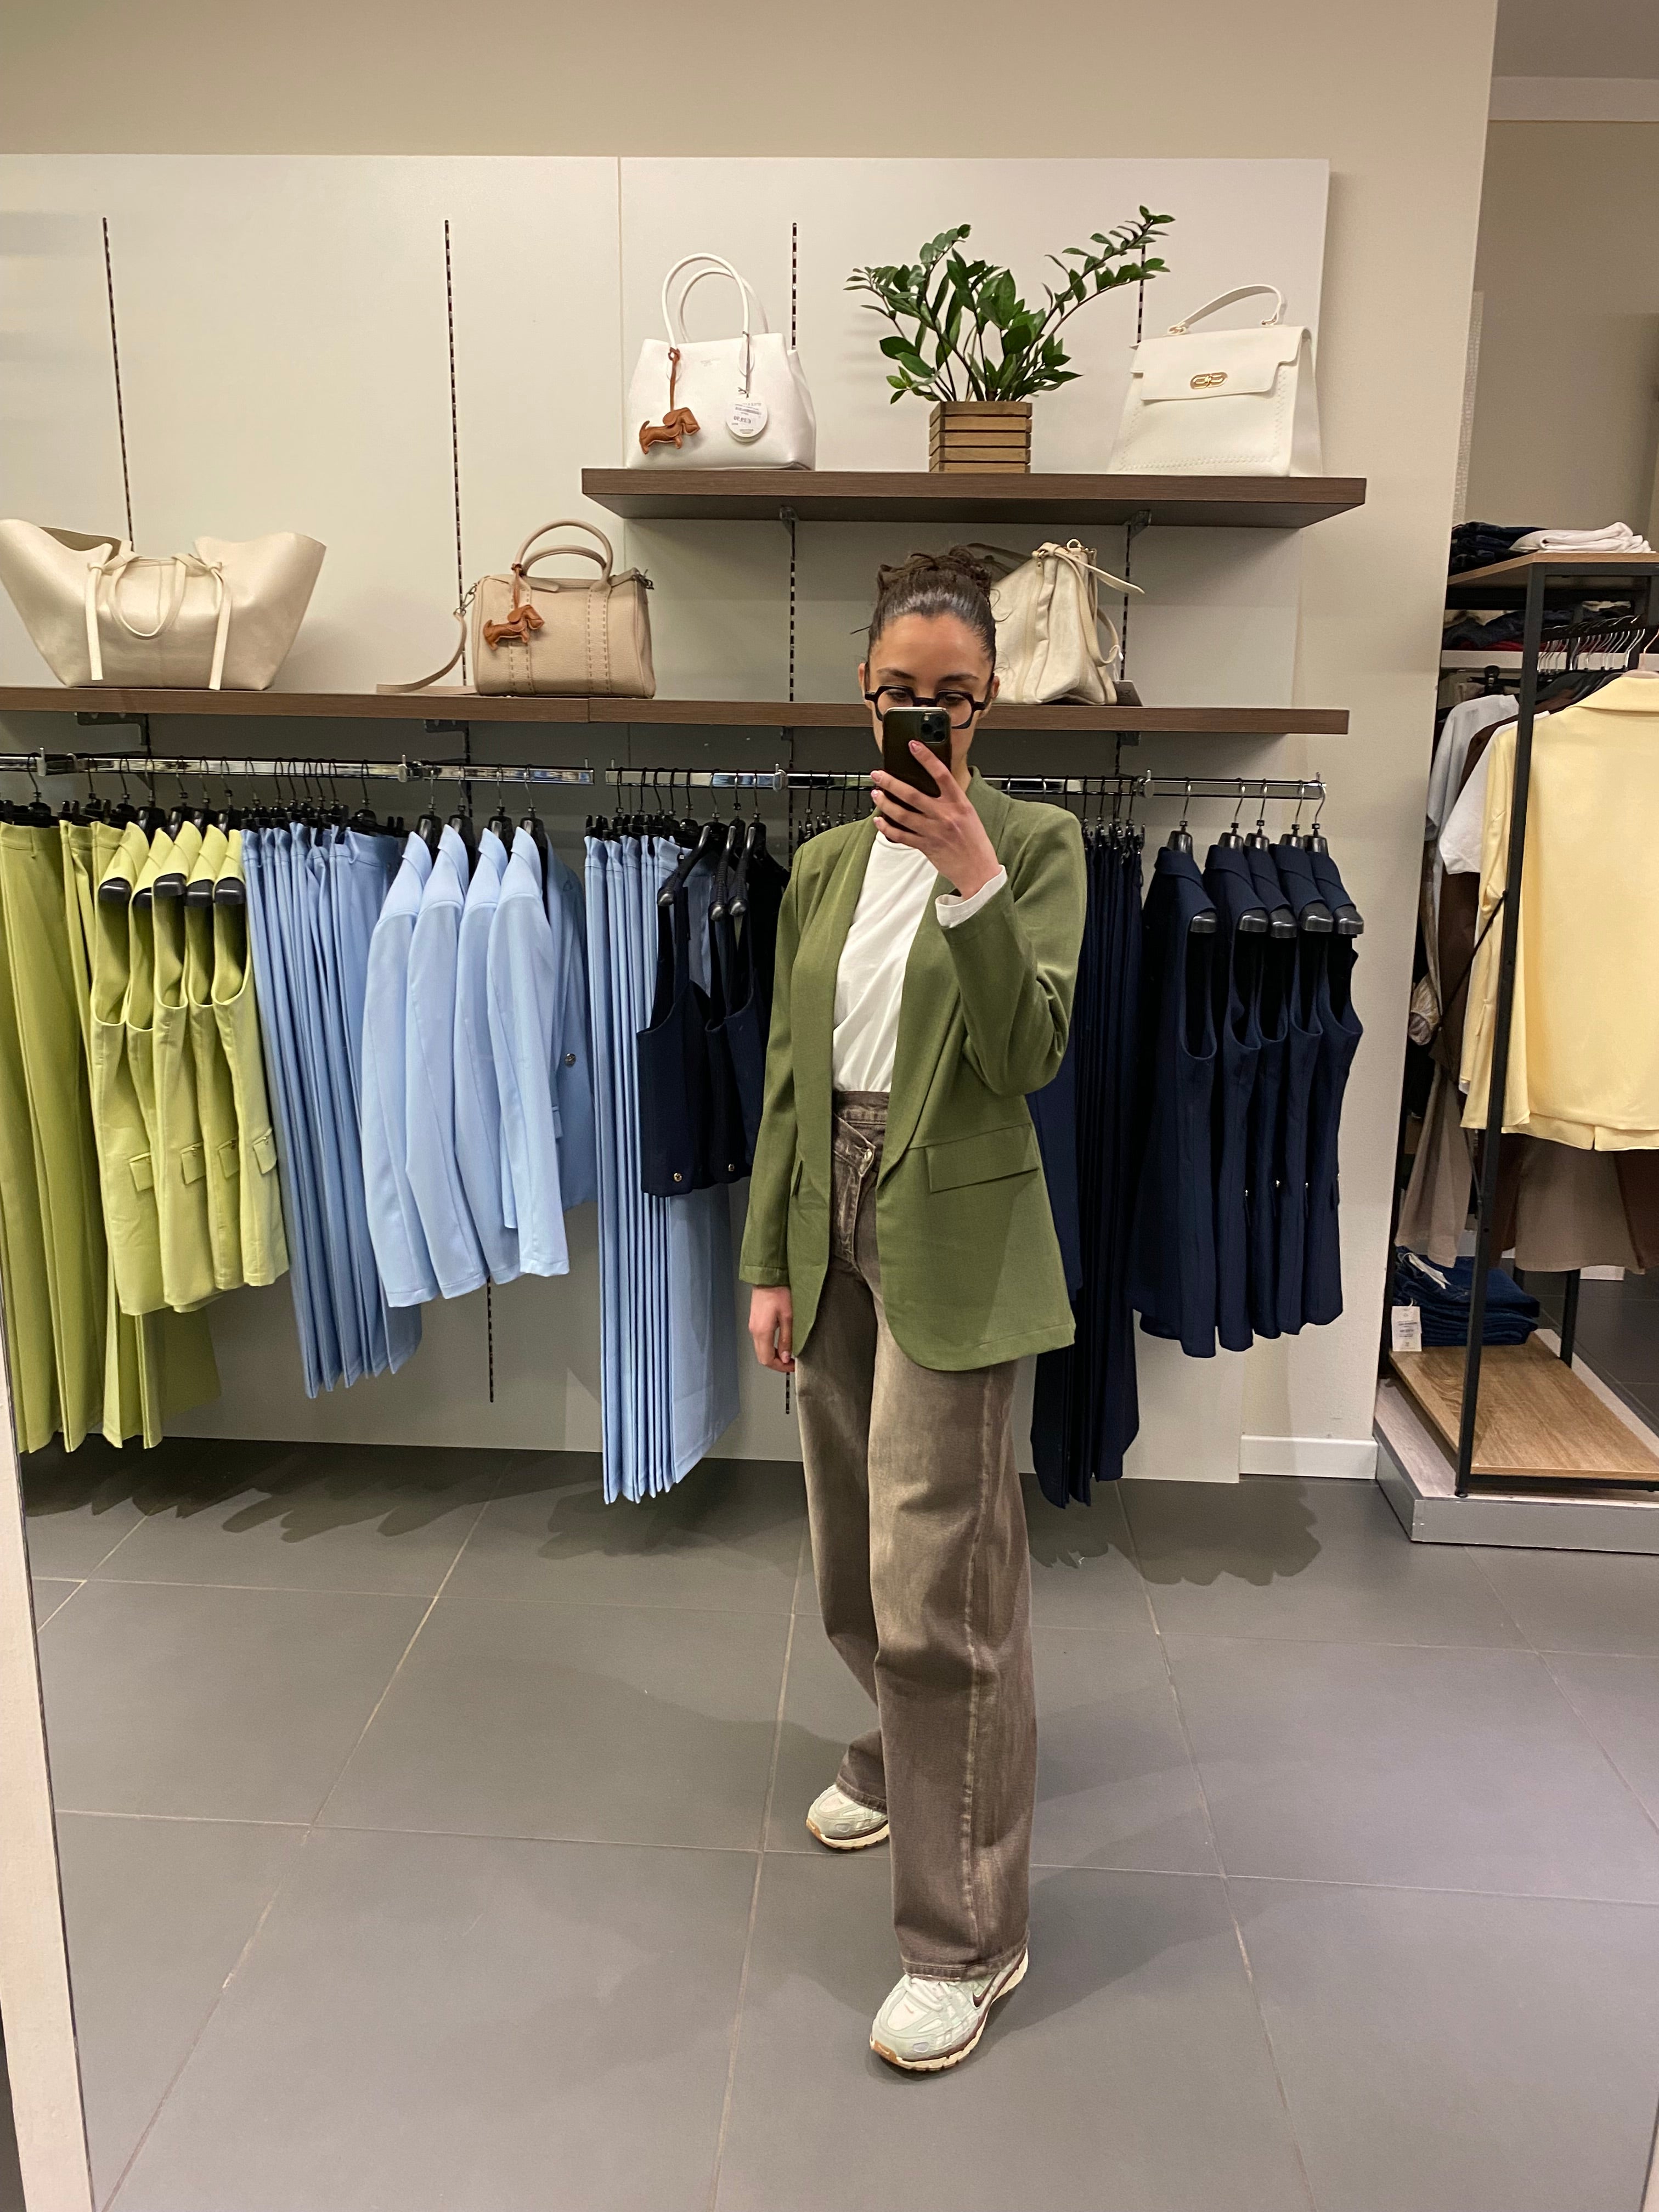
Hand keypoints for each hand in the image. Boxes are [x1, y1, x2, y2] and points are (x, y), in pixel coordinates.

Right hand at [748, 1285, 794, 1372]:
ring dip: (774, 1356)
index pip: (767, 1359)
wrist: (768, 1277)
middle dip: (777, 1364)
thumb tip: (786, 1357)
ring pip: (761, 1350)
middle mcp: (754, 1331)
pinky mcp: (755, 1322)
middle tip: (791, 1363)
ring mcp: (753, 1326)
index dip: (781, 1367)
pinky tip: (780, 1344)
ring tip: (788, 1354)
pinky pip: (760, 1341)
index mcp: (762, 1331)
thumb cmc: (779, 1292)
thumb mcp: (788, 1317)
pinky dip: (770, 1347)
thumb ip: (786, 1339)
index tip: (793, 1366)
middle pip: (762, 1357)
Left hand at [870, 748, 1000, 897]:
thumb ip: (951, 800)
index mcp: (959, 804)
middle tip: (878, 774)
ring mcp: (933, 831)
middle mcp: (945, 816)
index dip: (926, 758)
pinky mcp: (925, 846)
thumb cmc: (975, 843)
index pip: (941, 774)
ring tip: (876, 794)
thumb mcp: (969, 814)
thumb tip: (932, 785)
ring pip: (902, 814)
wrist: (979, 871)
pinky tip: (879, 821)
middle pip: (912, 794)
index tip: (913, 746)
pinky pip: (901, 835)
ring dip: (885, 803)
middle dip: (891, 782)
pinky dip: (887, 828)